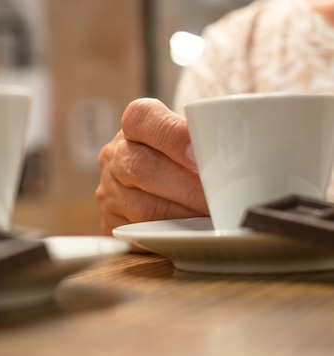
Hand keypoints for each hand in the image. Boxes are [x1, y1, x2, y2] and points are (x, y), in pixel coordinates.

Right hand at [96, 98, 207, 234]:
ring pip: (141, 206)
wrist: (164, 173)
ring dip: (182, 215)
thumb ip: (212, 134)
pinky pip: (138, 233)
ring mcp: (109, 189)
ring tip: (213, 218)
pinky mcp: (111, 220)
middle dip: (185, 187)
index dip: (171, 135)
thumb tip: (248, 149)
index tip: (200, 154)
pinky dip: (170, 235)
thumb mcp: (195, 131)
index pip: (142, 119)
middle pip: (139, 167)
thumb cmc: (188, 151)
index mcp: (135, 123)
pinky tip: (193, 232)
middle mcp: (115, 154)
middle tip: (219, 199)